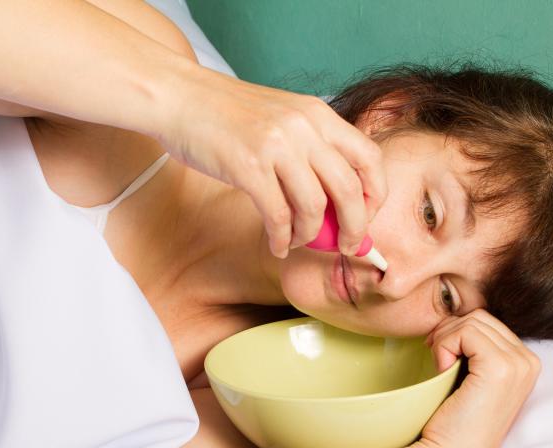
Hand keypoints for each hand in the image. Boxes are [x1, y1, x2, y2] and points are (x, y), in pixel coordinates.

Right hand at [156, 65, 387, 257]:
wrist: (178, 96)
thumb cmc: (227, 114)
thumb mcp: (282, 117)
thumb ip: (310, 148)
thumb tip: (336, 203)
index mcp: (317, 114)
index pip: (368, 157)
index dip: (374, 194)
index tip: (366, 216)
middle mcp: (303, 127)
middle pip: (348, 188)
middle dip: (354, 227)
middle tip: (347, 245)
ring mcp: (276, 146)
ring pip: (314, 206)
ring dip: (310, 235)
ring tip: (300, 242)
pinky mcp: (248, 166)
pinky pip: (278, 215)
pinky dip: (281, 238)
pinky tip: (278, 244)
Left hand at [415, 309, 540, 447]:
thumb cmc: (451, 423)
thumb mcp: (470, 377)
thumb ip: (475, 348)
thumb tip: (455, 312)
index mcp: (525, 363)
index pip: (488, 322)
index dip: (458, 331)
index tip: (440, 354)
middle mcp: (529, 362)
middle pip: (480, 317)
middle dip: (449, 331)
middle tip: (434, 357)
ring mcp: (519, 365)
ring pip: (471, 321)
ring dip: (444, 339)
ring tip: (439, 367)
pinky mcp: (501, 368)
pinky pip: (465, 331)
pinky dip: (444, 345)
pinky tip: (441, 370)